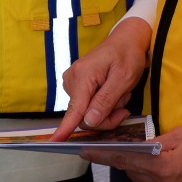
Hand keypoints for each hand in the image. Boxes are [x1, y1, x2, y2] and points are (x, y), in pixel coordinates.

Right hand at [49, 18, 150, 139]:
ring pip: (87, 112)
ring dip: (107, 109)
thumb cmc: (127, 55)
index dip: (65, 128)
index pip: (74, 109)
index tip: (55, 141)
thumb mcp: (123, 78)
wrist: (125, 40)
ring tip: (120, 93)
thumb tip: (89, 121)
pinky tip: (112, 92)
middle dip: (106, 117)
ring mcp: (73, 81)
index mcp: (83, 76)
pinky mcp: (76, 84)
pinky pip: (87, 105)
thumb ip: (106, 100)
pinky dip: (102, 104)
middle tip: (125, 108)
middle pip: (84, 115)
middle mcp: (73, 79)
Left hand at [81, 124, 181, 181]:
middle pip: (131, 171)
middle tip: (115, 145)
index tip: (84, 151)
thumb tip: (142, 144)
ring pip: (145, 180)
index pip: (123, 159)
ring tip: (143, 153)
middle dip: (123, 158)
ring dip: (141, 167)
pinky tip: (166, 165)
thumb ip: (158, 141)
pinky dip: (157, 176)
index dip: (102, 154)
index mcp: (162, 167)